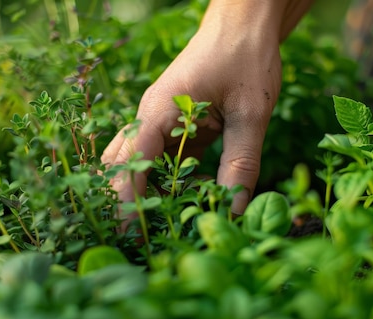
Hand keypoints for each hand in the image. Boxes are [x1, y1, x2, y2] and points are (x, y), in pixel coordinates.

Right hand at [101, 0, 311, 220]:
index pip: (130, 164)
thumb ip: (241, 163)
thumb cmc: (245, 57)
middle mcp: (150, 116)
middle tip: (133, 241)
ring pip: (138, 162)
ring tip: (150, 228)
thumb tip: (232, 210)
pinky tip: (178, 202)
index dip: (126, 202)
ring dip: (142, 192)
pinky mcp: (175, 123)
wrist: (245, 23)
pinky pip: (163, 157)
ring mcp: (160, 119)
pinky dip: (165, 180)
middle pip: (121, 165)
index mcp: (159, 111)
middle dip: (123, 201)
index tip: (130, 236)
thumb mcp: (251, 113)